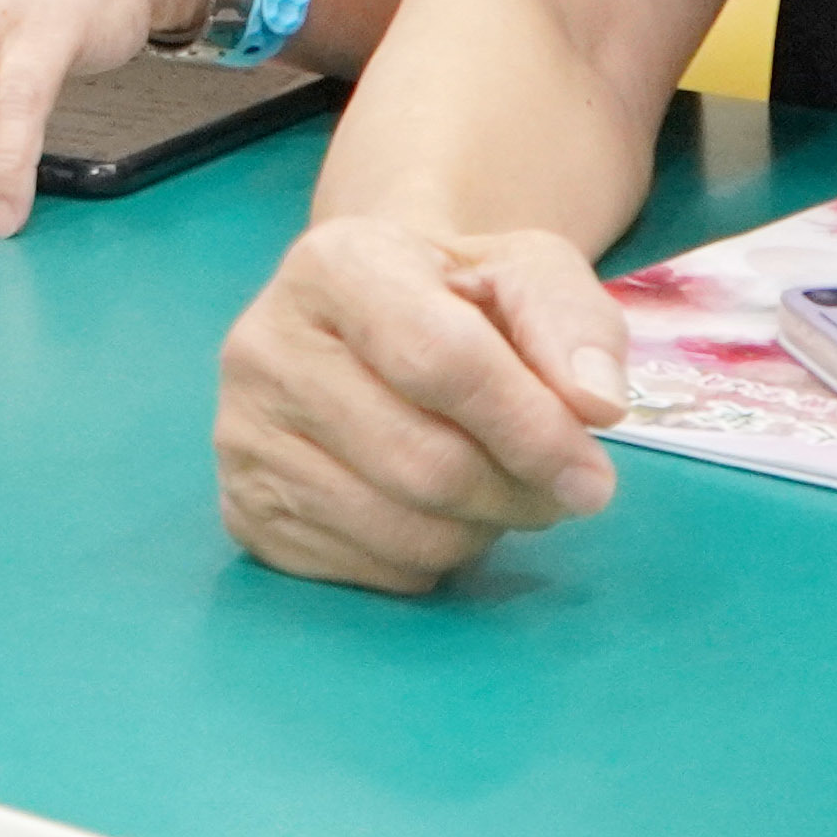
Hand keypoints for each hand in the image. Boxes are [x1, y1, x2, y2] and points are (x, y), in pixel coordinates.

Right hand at [209, 216, 633, 593]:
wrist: (366, 320)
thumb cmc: (455, 297)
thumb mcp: (526, 272)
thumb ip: (574, 324)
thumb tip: (594, 405)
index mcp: (335, 265)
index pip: (441, 361)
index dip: (530, 429)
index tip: (593, 475)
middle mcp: (264, 346)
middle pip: (423, 463)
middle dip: (516, 494)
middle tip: (556, 492)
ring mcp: (241, 434)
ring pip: (400, 530)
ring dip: (479, 532)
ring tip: (493, 493)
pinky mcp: (243, 508)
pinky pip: (368, 571)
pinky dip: (428, 560)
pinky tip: (432, 512)